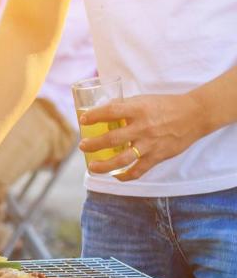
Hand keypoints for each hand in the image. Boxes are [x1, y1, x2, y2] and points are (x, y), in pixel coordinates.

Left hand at [78, 93, 207, 180]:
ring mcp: (150, 144)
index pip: (111, 112)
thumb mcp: (143, 100)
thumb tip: (100, 110)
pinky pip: (138, 171)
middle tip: (82, 146)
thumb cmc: (165, 106)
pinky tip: (115, 176)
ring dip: (104, 166)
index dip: (95, 116)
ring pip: (122, 159)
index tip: (83, 120)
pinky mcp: (157, 157)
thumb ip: (123, 106)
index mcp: (138, 109)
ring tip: (92, 167)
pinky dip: (125, 176)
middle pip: (112, 139)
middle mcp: (143, 127)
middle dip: (93, 144)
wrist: (194, 115)